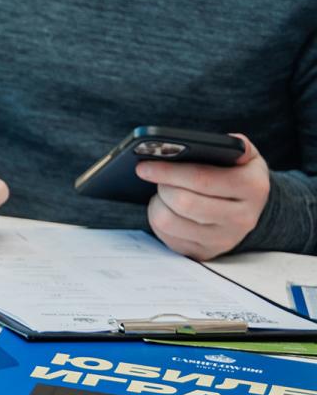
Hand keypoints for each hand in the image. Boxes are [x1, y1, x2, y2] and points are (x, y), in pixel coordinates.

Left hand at [141, 134, 269, 259]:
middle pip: (183, 203)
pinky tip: (165, 208)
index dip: (168, 171)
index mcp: (252, 187)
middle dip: (161, 186)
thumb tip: (223, 141)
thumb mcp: (244, 155)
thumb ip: (235, 145)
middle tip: (150, 174)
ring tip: (160, 191)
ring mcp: (224, 239)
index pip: (202, 179)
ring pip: (169, 222)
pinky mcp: (205, 253)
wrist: (251, 207)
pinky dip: (158, 220)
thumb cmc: (238, 172)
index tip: (142, 165)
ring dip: (156, 203)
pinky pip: (167, 237)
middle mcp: (242, 218)